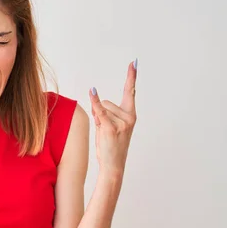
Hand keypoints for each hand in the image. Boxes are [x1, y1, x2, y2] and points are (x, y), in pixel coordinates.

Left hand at [89, 60, 137, 176]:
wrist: (113, 165)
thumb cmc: (110, 146)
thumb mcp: (109, 126)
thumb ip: (104, 112)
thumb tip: (95, 99)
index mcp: (131, 115)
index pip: (130, 91)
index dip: (131, 76)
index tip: (134, 62)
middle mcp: (129, 117)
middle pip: (106, 102)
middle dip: (101, 113)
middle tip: (105, 129)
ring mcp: (122, 123)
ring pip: (101, 109)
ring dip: (98, 120)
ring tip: (104, 134)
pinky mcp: (111, 128)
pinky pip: (100, 112)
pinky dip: (95, 102)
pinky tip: (92, 92)